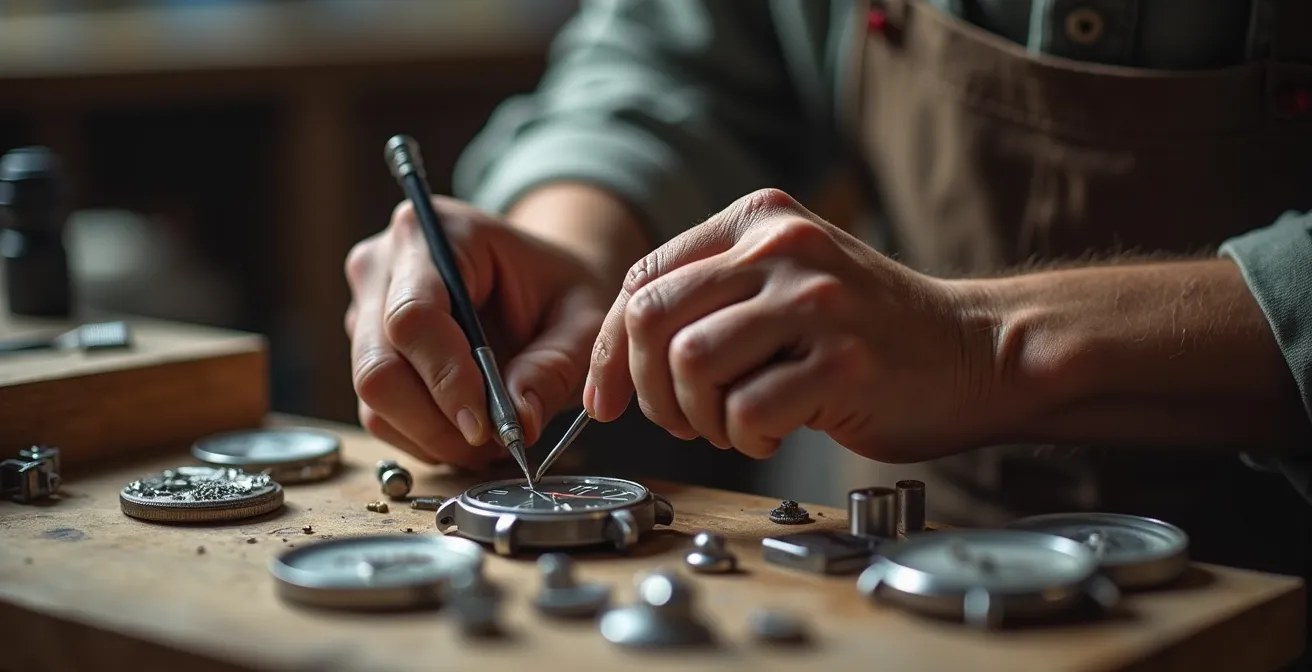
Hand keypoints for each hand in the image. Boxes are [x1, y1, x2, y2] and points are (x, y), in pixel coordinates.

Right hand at [345, 197, 609, 468]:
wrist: (542, 281)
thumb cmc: (561, 290)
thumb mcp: (582, 321)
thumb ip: (554, 367)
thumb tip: (518, 423)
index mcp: (438, 233)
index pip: (413, 316)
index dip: (445, 378)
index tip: (486, 426)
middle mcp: (384, 264)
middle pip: (378, 365)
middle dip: (436, 421)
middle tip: (493, 445)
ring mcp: (365, 307)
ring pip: (373, 397)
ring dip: (432, 436)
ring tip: (489, 441)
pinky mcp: (364, 348)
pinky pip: (377, 412)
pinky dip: (422, 437)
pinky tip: (466, 433)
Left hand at [583, 189, 996, 462]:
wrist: (975, 350)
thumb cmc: (866, 330)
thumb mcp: (782, 282)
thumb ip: (707, 300)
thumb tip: (612, 363)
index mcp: (758, 220)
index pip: (642, 278)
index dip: (609, 349)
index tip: (608, 398)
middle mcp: (783, 248)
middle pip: (650, 318)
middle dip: (646, 387)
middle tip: (681, 418)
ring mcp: (816, 301)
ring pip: (689, 364)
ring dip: (697, 416)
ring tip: (734, 424)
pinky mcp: (844, 361)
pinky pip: (745, 411)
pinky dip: (746, 439)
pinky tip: (775, 432)